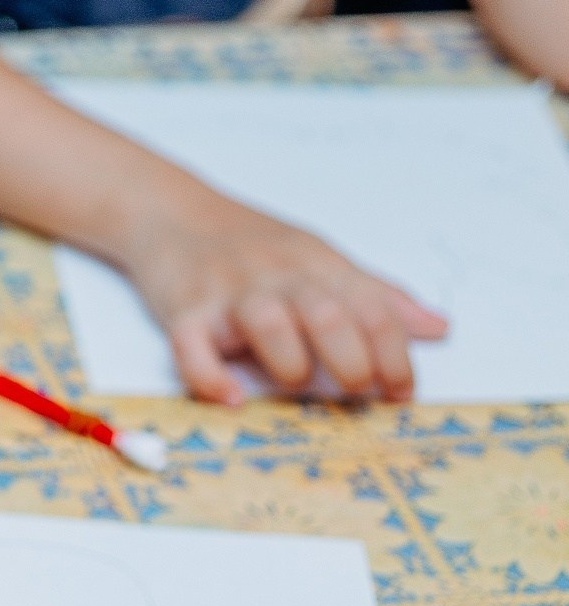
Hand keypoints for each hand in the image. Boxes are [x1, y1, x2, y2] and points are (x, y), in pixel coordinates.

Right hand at [118, 189, 448, 403]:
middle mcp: (276, 275)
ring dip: (292, 366)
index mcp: (316, 265)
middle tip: (355, 390)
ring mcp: (227, 291)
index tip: (399, 392)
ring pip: (269, 325)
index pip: (372, 309)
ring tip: (295, 383)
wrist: (168, 209)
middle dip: (352, 365)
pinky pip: (192, 346)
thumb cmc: (250, 242)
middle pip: (329, 317)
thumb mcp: (317, 256)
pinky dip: (211, 377)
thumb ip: (375, 294)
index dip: (396, 357)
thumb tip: (439, 327)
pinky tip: (231, 396)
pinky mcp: (182, 309)